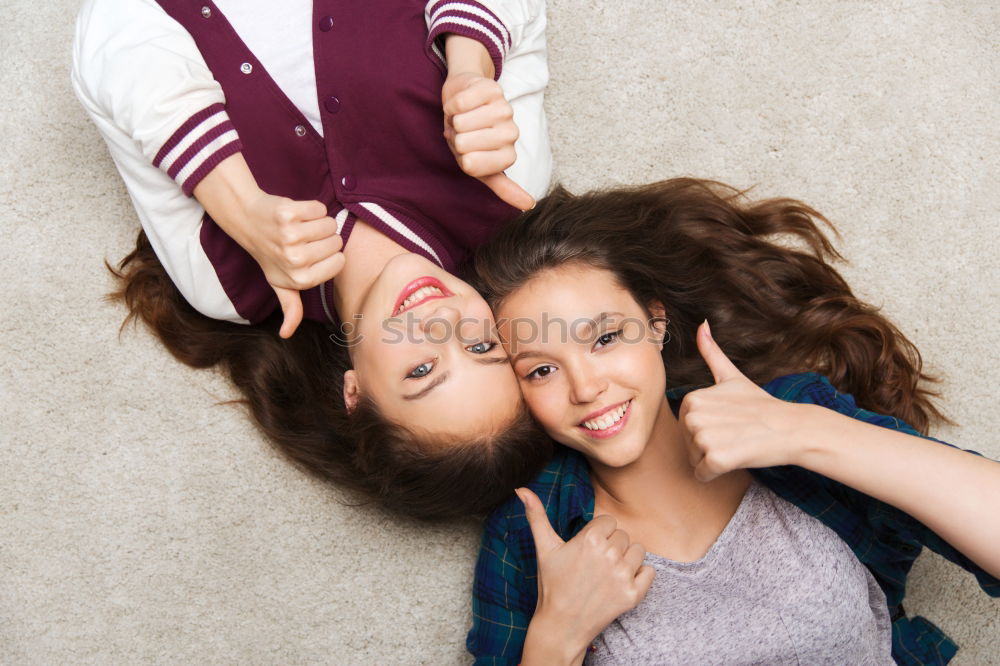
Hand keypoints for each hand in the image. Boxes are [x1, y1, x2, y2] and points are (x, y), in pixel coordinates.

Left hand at [235, 193, 344, 337]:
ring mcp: (290, 236)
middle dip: (324, 238)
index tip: (311, 253)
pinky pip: (319, 208)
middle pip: (336, 241)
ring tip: (301, 227)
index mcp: (300, 279)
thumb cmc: (271, 254)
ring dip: (319, 221)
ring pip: (329, 223)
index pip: (339, 261)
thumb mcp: (281, 284)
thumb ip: (291, 308)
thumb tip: (286, 334)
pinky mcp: (287, 213)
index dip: (329, 255)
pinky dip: (311, 208)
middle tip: (303, 239)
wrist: (247, 222)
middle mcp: (294, 260)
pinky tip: (297, 214)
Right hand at [441, 71, 533, 210]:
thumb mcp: (482, 167)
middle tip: (463, 133)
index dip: (460, 157)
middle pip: (464, 143)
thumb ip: (503, 187)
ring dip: (454, 119)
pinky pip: (461, 103)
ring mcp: (504, 109)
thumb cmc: (469, 137)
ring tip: (462, 118)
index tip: (467, 153)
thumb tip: (529, 206)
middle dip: (455, 137)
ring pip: (463, 122)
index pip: (471, 165)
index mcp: (508, 156)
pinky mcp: (493, 89)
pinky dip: (452, 104)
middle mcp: (511, 133)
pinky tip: (460, 104)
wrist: (463, 101)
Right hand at [518, 488, 653, 662]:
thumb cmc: (552, 585)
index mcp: (589, 539)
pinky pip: (650, 572)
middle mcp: (609, 555)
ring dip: (627, 559)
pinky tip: (621, 582)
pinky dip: (640, 576)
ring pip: (638, 550)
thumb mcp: (544, 548)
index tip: (587, 549)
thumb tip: (521, 489)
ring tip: (608, 572)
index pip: (608, 521)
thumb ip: (536, 515)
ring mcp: (623, 575)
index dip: (598, 534)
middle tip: (594, 564)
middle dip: (611, 546)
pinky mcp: (633, 594)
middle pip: (622, 535)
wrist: (561, 626)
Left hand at [679, 321, 803, 480]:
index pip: (686, 428)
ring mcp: (703, 437)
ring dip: (714, 460)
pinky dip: (716, 474)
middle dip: (709, 446)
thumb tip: (701, 323)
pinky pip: (702, 475)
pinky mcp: (715, 458)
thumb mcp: (732, 377)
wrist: (792, 427)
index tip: (729, 422)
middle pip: (688, 445)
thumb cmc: (760, 405)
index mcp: (691, 398)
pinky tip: (736, 459)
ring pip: (695, 460)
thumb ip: (711, 353)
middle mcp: (692, 415)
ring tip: (737, 444)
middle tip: (735, 434)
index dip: (708, 430)